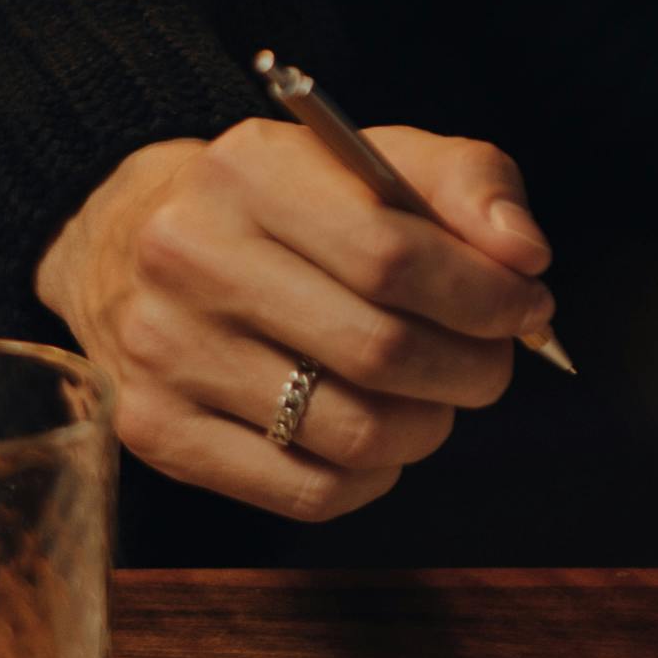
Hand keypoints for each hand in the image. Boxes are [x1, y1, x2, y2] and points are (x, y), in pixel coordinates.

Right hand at [36, 119, 556, 518]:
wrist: (132, 244)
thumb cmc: (288, 208)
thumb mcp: (373, 164)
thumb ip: (466, 185)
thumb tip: (524, 257)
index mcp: (247, 172)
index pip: (392, 256)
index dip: (485, 297)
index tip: (525, 307)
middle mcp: (188, 258)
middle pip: (380, 352)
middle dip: (472, 369)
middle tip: (491, 363)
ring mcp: (163, 352)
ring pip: (353, 435)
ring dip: (427, 428)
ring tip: (431, 398)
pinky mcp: (155, 430)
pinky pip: (309, 493)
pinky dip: (371, 477)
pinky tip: (375, 437)